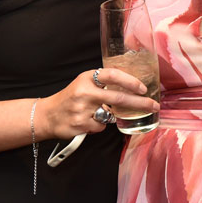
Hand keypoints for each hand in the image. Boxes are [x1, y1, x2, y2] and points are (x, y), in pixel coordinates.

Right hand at [37, 67, 158, 139]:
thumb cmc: (71, 97)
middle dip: (140, 103)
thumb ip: (103, 83)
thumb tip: (132, 87)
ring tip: (96, 112)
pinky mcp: (81, 125)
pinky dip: (98, 125)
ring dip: (110, 116)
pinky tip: (87, 121)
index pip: (113, 75)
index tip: (143, 88)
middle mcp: (85, 92)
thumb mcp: (84, 83)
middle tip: (154, 105)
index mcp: (87, 78)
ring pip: (110, 115)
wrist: (47, 115)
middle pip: (119, 98)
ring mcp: (82, 109)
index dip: (130, 81)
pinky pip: (101, 127)